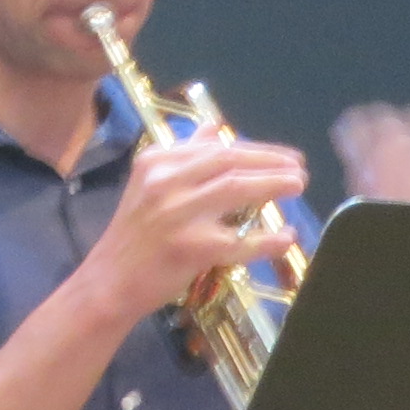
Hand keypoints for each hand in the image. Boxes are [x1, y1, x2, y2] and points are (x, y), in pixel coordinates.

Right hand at [81, 128, 309, 324]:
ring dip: (274, 185)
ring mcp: (178, 214)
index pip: (217, 147)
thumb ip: (184, 155)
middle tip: (300, 168)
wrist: (109, 282)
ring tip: (298, 185)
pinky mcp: (191, 248)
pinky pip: (240, 241)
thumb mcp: (150, 184)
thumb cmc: (134, 235)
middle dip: (271, 162)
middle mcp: (166, 181)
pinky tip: (287, 237)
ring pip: (237, 190)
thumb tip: (214, 128)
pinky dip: (267, 240)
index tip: (283, 155)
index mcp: (158, 161)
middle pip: (230, 161)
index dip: (257, 150)